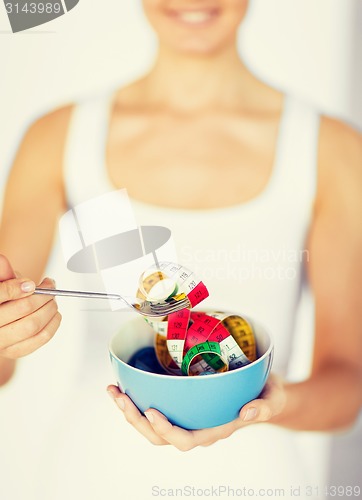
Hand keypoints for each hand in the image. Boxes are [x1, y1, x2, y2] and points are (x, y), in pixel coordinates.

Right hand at [0, 255, 61, 359]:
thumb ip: (1, 273)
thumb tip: (3, 261)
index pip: (0, 294)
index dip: (19, 286)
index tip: (32, 283)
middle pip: (22, 308)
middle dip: (42, 296)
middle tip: (50, 288)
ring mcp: (0, 342)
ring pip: (32, 326)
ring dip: (49, 310)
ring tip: (52, 300)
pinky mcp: (12, 352)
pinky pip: (37, 341)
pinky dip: (52, 326)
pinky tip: (54, 315)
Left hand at [107, 374, 286, 450]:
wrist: (263, 391)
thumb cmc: (266, 395)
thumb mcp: (272, 398)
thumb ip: (264, 407)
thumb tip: (246, 413)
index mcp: (215, 429)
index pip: (186, 439)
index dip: (167, 430)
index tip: (153, 411)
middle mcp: (197, 427)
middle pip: (160, 437)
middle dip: (137, 420)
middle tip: (122, 396)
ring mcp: (188, 417)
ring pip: (152, 426)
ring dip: (130, 410)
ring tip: (114, 390)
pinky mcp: (182, 405)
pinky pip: (156, 408)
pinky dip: (138, 399)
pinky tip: (126, 384)